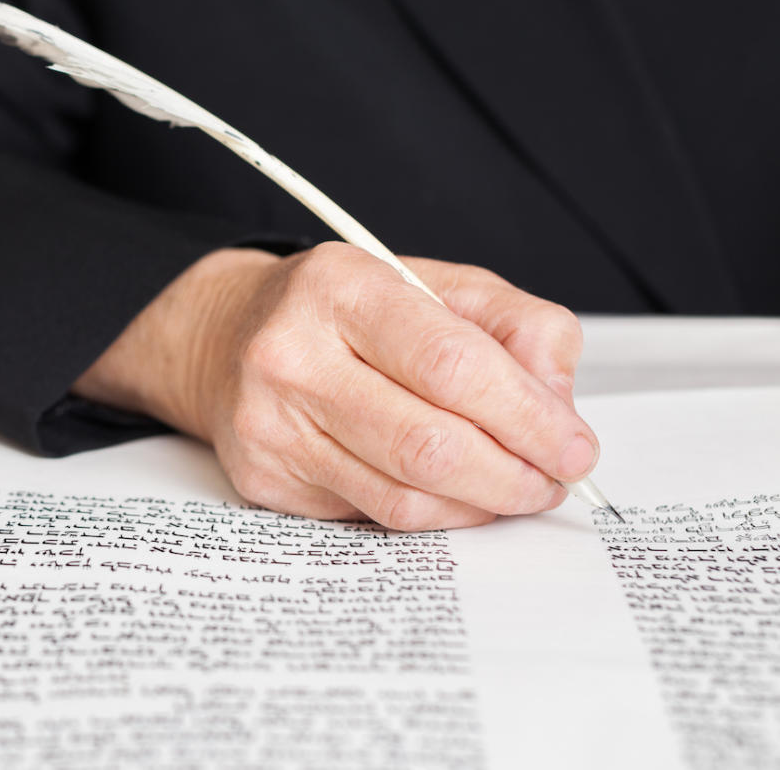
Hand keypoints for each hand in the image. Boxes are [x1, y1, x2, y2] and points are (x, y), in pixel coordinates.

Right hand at [73, 244, 598, 529]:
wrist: (226, 334)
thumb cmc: (346, 312)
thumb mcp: (436, 285)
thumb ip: (517, 327)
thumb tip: (556, 408)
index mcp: (341, 287)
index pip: (451, 365)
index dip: (528, 417)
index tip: (574, 447)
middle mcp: (291, 355)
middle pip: (429, 445)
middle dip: (513, 476)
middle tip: (551, 481)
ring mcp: (269, 424)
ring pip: (402, 497)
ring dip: (478, 505)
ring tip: (511, 487)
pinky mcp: (262, 477)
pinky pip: (371, 516)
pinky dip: (430, 514)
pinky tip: (448, 491)